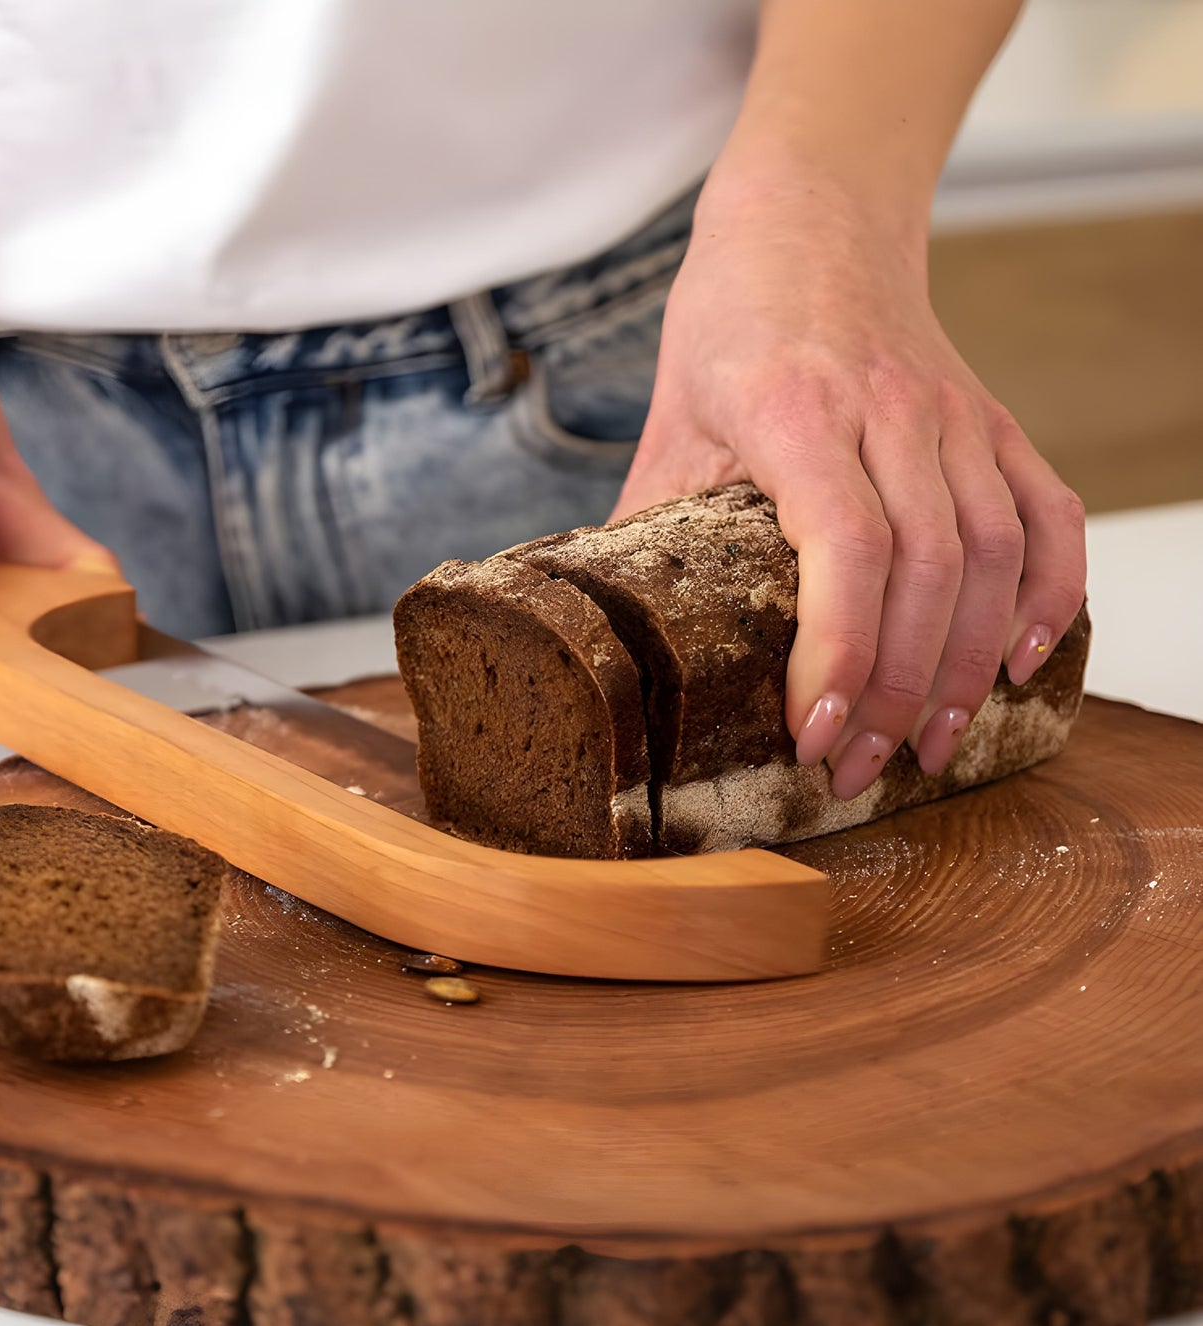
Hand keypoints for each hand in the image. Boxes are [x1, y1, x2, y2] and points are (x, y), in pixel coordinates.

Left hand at [614, 167, 1085, 798]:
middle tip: (863, 770)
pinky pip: (1047, 512)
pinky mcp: (993, 423)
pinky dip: (1052, 591)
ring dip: (970, 665)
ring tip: (936, 746)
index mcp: (796, 411)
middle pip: (927, 571)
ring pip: (993, 555)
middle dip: (900, 691)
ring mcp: (954, 416)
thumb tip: (613, 627)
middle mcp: (890, 413)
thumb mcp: (671, 416)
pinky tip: (1025, 660)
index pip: (845, 546)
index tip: (817, 733)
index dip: (841, 652)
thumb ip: (651, 521)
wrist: (812, 215)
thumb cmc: (732, 318)